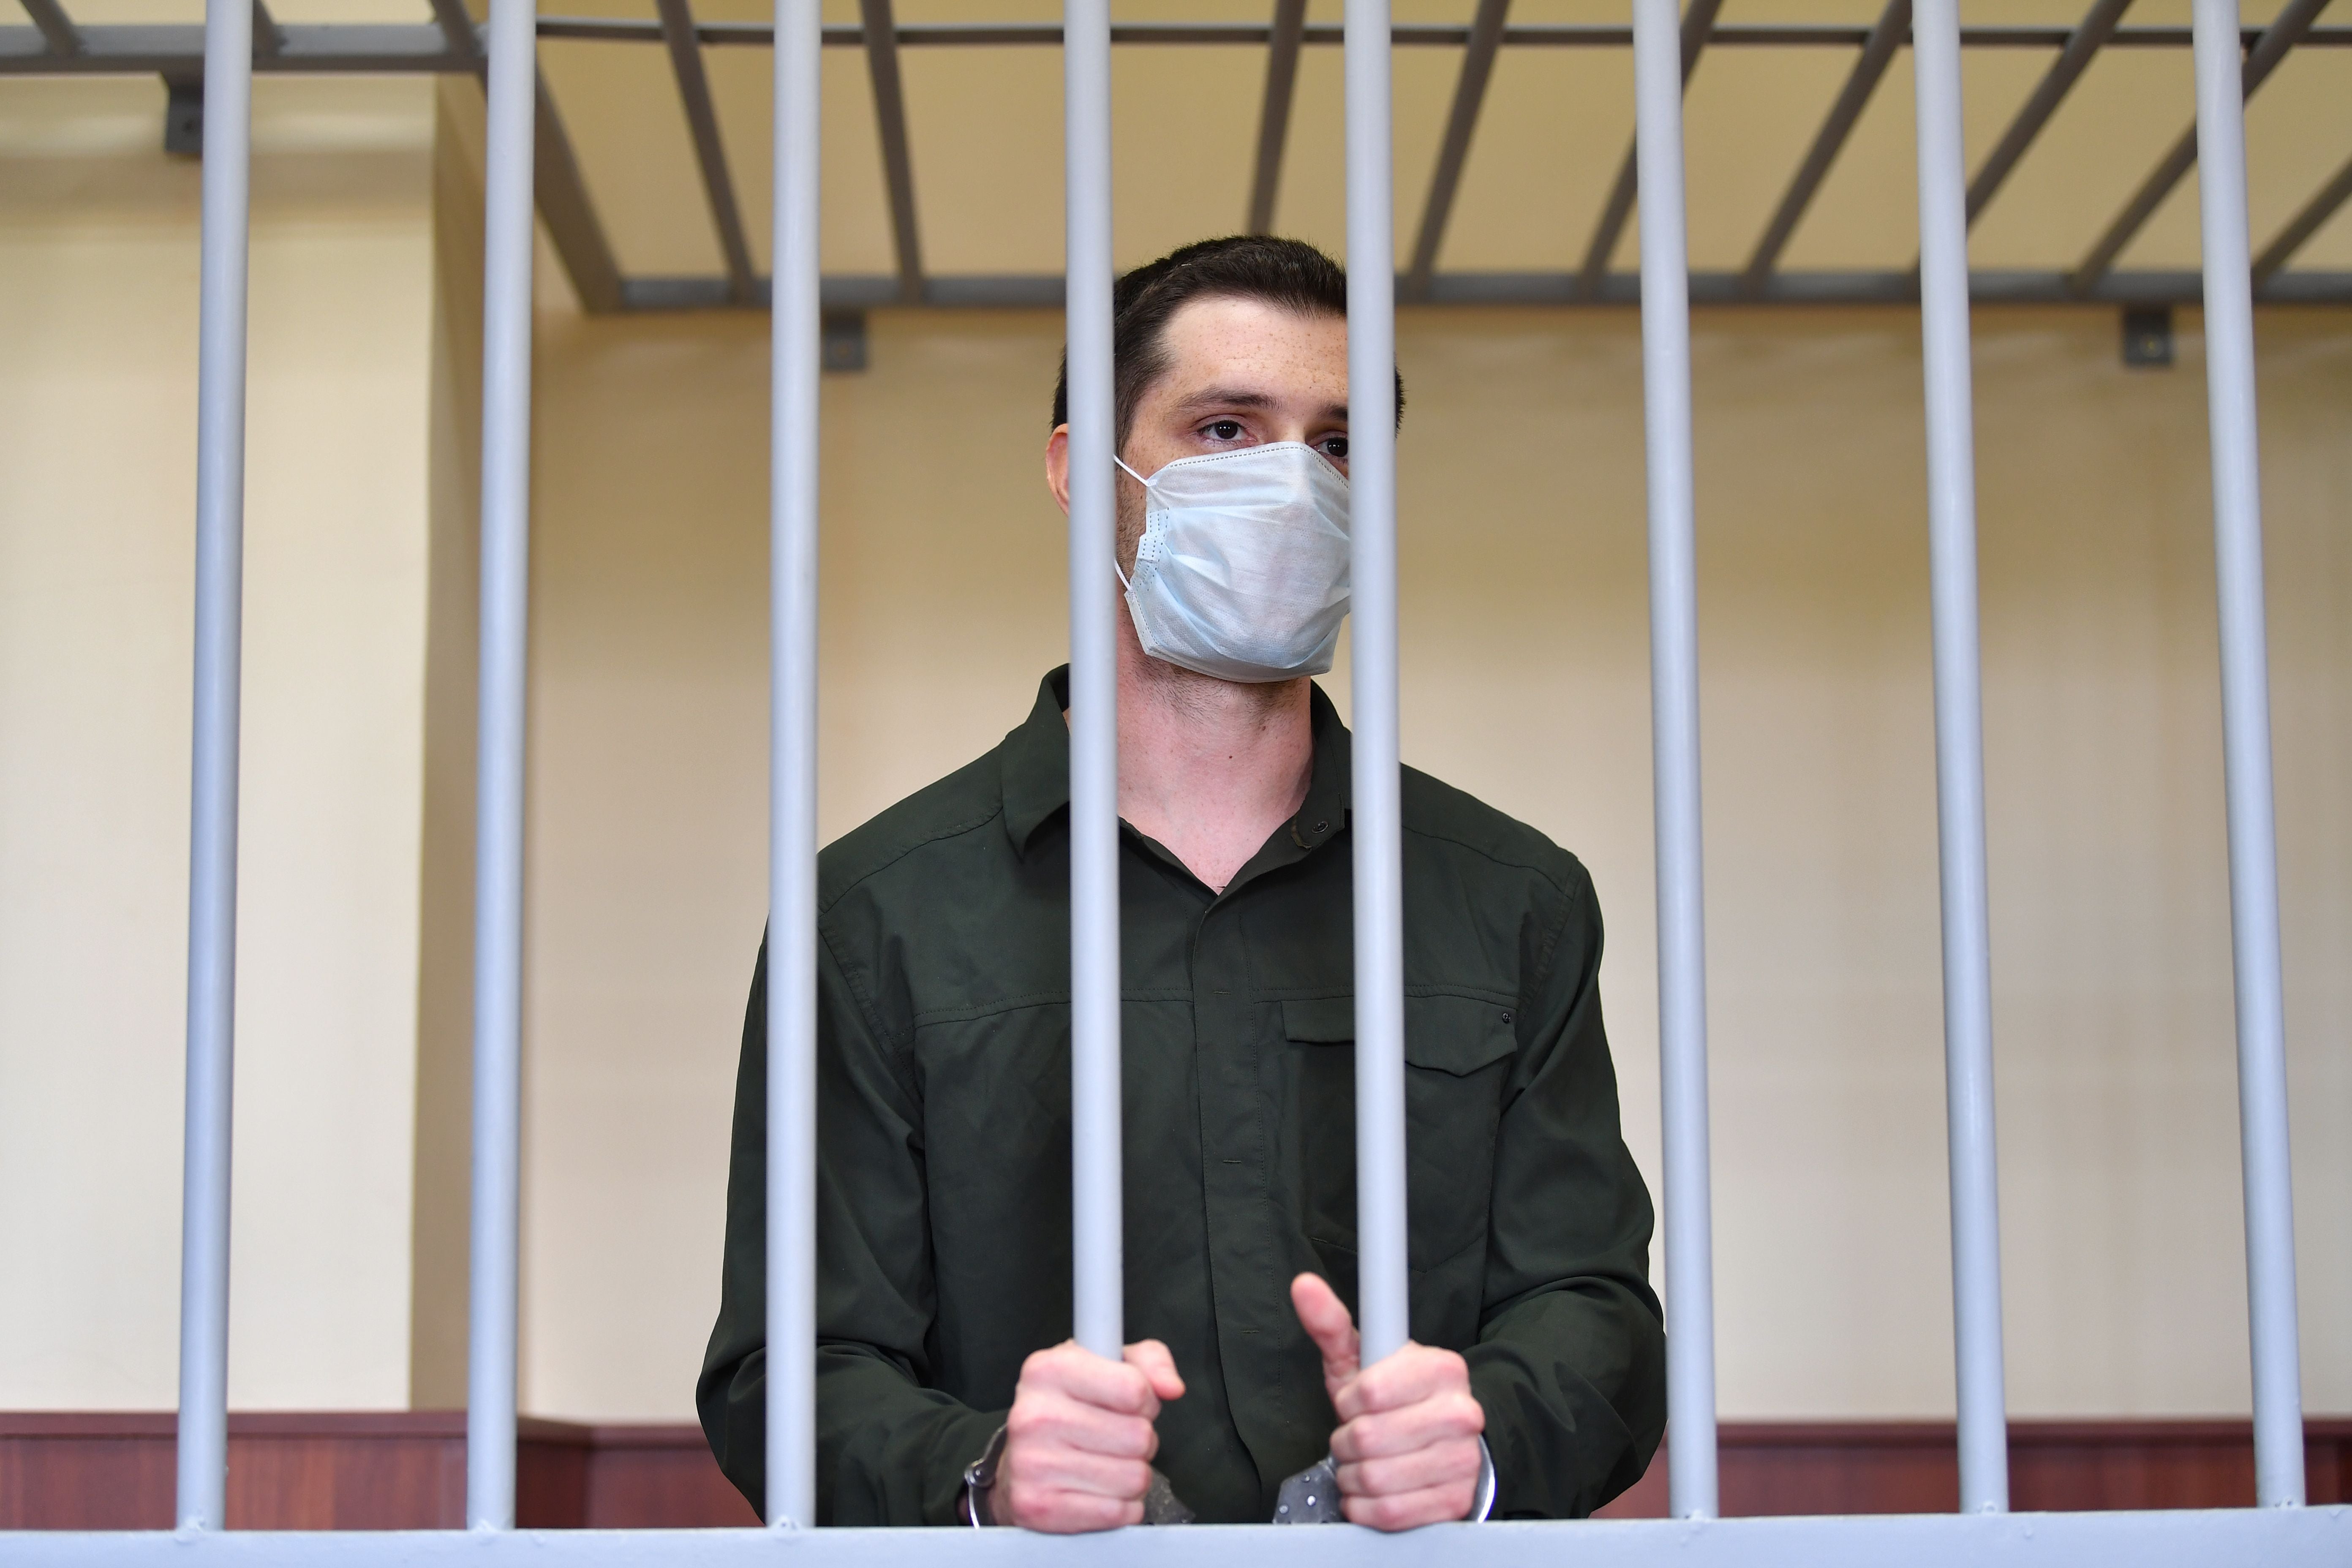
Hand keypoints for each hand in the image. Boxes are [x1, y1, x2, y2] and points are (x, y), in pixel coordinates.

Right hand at [994, 1339, 1184, 1531]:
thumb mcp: (1107, 1365)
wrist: (1019, 1458)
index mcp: (1049, 1369)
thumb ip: (1150, 1362)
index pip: (1134, 1389)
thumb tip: (1171, 1387)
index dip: (1146, 1400)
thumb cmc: (1069, 1407)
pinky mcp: (1037, 1506)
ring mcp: (1032, 1463)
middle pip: (1138, 1437)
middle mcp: (1034, 1414)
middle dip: (1141, 1440)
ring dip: (1132, 1474)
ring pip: (1134, 1477)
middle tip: (1117, 1437)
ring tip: (1108, 1462)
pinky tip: (1100, 1490)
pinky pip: (1115, 1512)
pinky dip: (1121, 1506)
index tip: (1129, 1403)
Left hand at [1291, 1273, 1484, 1529]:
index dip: (1348, 1401)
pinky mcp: (1454, 1503)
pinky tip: (1370, 1489)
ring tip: (1363, 1462)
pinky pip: (1388, 1513)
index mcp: (1443, 1369)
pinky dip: (1364, 1506)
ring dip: (1353, 1475)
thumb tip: (1303, 1285)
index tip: (1354, 1402)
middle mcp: (1461, 1414)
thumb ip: (1331, 1323)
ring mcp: (1462, 1461)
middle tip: (1356, 1436)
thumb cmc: (1398, 1399)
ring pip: (1375, 1479)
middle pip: (1368, 1438)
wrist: (1448, 1444)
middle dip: (1346, 1441)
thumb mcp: (1363, 1360)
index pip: (1369, 1392)